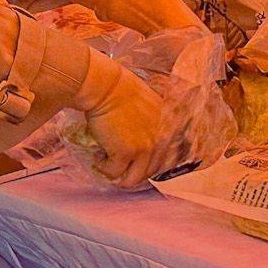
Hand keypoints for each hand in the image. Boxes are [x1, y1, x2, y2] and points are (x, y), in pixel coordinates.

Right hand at [72, 58, 162, 188]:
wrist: (106, 87)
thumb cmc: (122, 91)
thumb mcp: (150, 107)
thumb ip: (154, 126)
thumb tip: (145, 146)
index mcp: (169, 128)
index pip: (167, 159)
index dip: (150, 165)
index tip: (136, 164)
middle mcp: (161, 140)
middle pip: (150, 172)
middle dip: (133, 172)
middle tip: (118, 166)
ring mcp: (145, 148)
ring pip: (133, 179)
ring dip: (119, 174)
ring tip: (107, 164)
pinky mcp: (126, 153)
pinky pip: (113, 172)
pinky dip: (103, 168)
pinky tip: (97, 157)